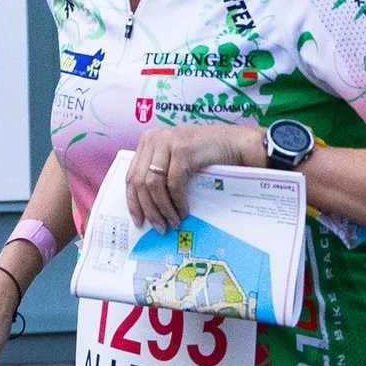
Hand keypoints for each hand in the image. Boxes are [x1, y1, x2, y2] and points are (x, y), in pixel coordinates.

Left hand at [123, 120, 261, 232]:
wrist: (234, 143)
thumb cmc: (206, 154)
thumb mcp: (175, 159)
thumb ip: (160, 173)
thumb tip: (147, 207)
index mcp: (148, 140)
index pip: (131, 176)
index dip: (133, 201)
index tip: (139, 220)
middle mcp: (154, 138)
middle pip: (140, 182)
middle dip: (149, 209)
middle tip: (159, 227)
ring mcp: (167, 142)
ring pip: (154, 185)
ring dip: (163, 208)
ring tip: (173, 222)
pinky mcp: (182, 150)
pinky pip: (173, 184)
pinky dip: (177, 201)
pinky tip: (183, 211)